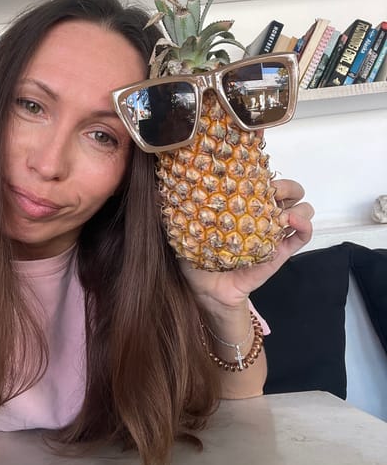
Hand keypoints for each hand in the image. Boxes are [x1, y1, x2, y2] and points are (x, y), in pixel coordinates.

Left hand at [180, 179, 313, 311]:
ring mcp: (275, 233)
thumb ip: (178, 213)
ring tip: (281, 213)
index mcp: (244, 206)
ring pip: (302, 209)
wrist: (208, 290)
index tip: (255, 175)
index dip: (264, 174)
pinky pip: (302, 236)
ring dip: (297, 206)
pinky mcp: (282, 252)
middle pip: (289, 191)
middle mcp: (263, 216)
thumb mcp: (185, 231)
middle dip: (287, 187)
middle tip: (273, 192)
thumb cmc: (198, 258)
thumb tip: (160, 193)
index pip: (263, 181)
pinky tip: (292, 222)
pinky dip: (305, 226)